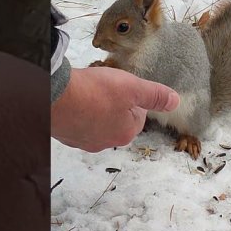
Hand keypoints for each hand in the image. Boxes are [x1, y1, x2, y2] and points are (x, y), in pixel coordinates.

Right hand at [51, 66, 179, 151]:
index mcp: (126, 133)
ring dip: (95, 108)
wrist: (55, 96)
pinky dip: (78, 112)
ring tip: (88, 92)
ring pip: (97, 121)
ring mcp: (84, 141)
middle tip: (103, 88)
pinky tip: (75, 99)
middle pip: (118, 120)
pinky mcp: (67, 136)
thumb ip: (155, 95)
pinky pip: (78, 123)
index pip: (138, 115)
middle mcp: (106, 143)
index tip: (121, 88)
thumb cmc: (94, 92)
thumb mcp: (133, 87)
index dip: (132, 97)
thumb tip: (175, 101)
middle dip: (113, 104)